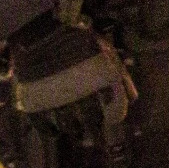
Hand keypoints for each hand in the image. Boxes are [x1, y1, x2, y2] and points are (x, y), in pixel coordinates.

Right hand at [11, 19, 134, 152]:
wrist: (43, 32)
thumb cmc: (80, 41)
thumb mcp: (106, 53)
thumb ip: (121, 77)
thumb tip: (133, 99)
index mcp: (101, 81)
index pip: (116, 110)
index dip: (116, 118)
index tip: (112, 120)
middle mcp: (82, 94)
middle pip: (92, 122)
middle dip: (95, 130)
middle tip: (93, 135)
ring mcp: (57, 100)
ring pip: (70, 127)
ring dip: (75, 131)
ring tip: (77, 133)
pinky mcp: (35, 104)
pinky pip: (45, 127)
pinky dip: (52, 132)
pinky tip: (56, 131)